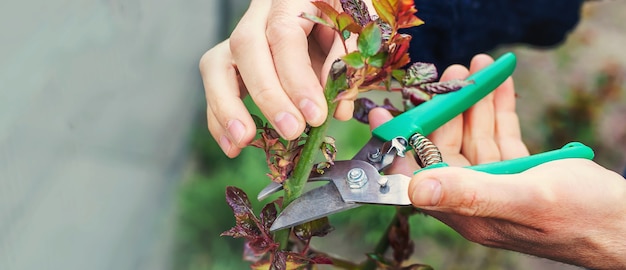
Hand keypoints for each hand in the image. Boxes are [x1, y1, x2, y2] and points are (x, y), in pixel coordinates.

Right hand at [200, 1, 367, 157]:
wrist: (331, 7)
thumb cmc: (346, 16)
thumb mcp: (358, 28)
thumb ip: (348, 61)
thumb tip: (337, 108)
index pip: (284, 34)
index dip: (296, 78)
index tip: (315, 114)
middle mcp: (260, 12)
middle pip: (246, 46)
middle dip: (268, 96)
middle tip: (292, 130)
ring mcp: (242, 34)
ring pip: (217, 63)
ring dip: (228, 107)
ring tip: (244, 140)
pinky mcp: (234, 58)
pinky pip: (216, 83)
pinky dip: (220, 117)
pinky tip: (234, 145)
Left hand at [368, 54, 625, 268]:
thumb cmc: (582, 217)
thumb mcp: (525, 199)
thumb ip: (471, 192)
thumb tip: (415, 187)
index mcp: (467, 210)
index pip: (420, 173)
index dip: (400, 143)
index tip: (381, 113)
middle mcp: (476, 196)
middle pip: (448, 147)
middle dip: (447, 108)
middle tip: (450, 73)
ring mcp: (498, 183)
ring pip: (475, 136)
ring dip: (474, 102)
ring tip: (475, 66)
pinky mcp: (521, 171)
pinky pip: (501, 135)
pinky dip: (499, 109)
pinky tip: (498, 82)